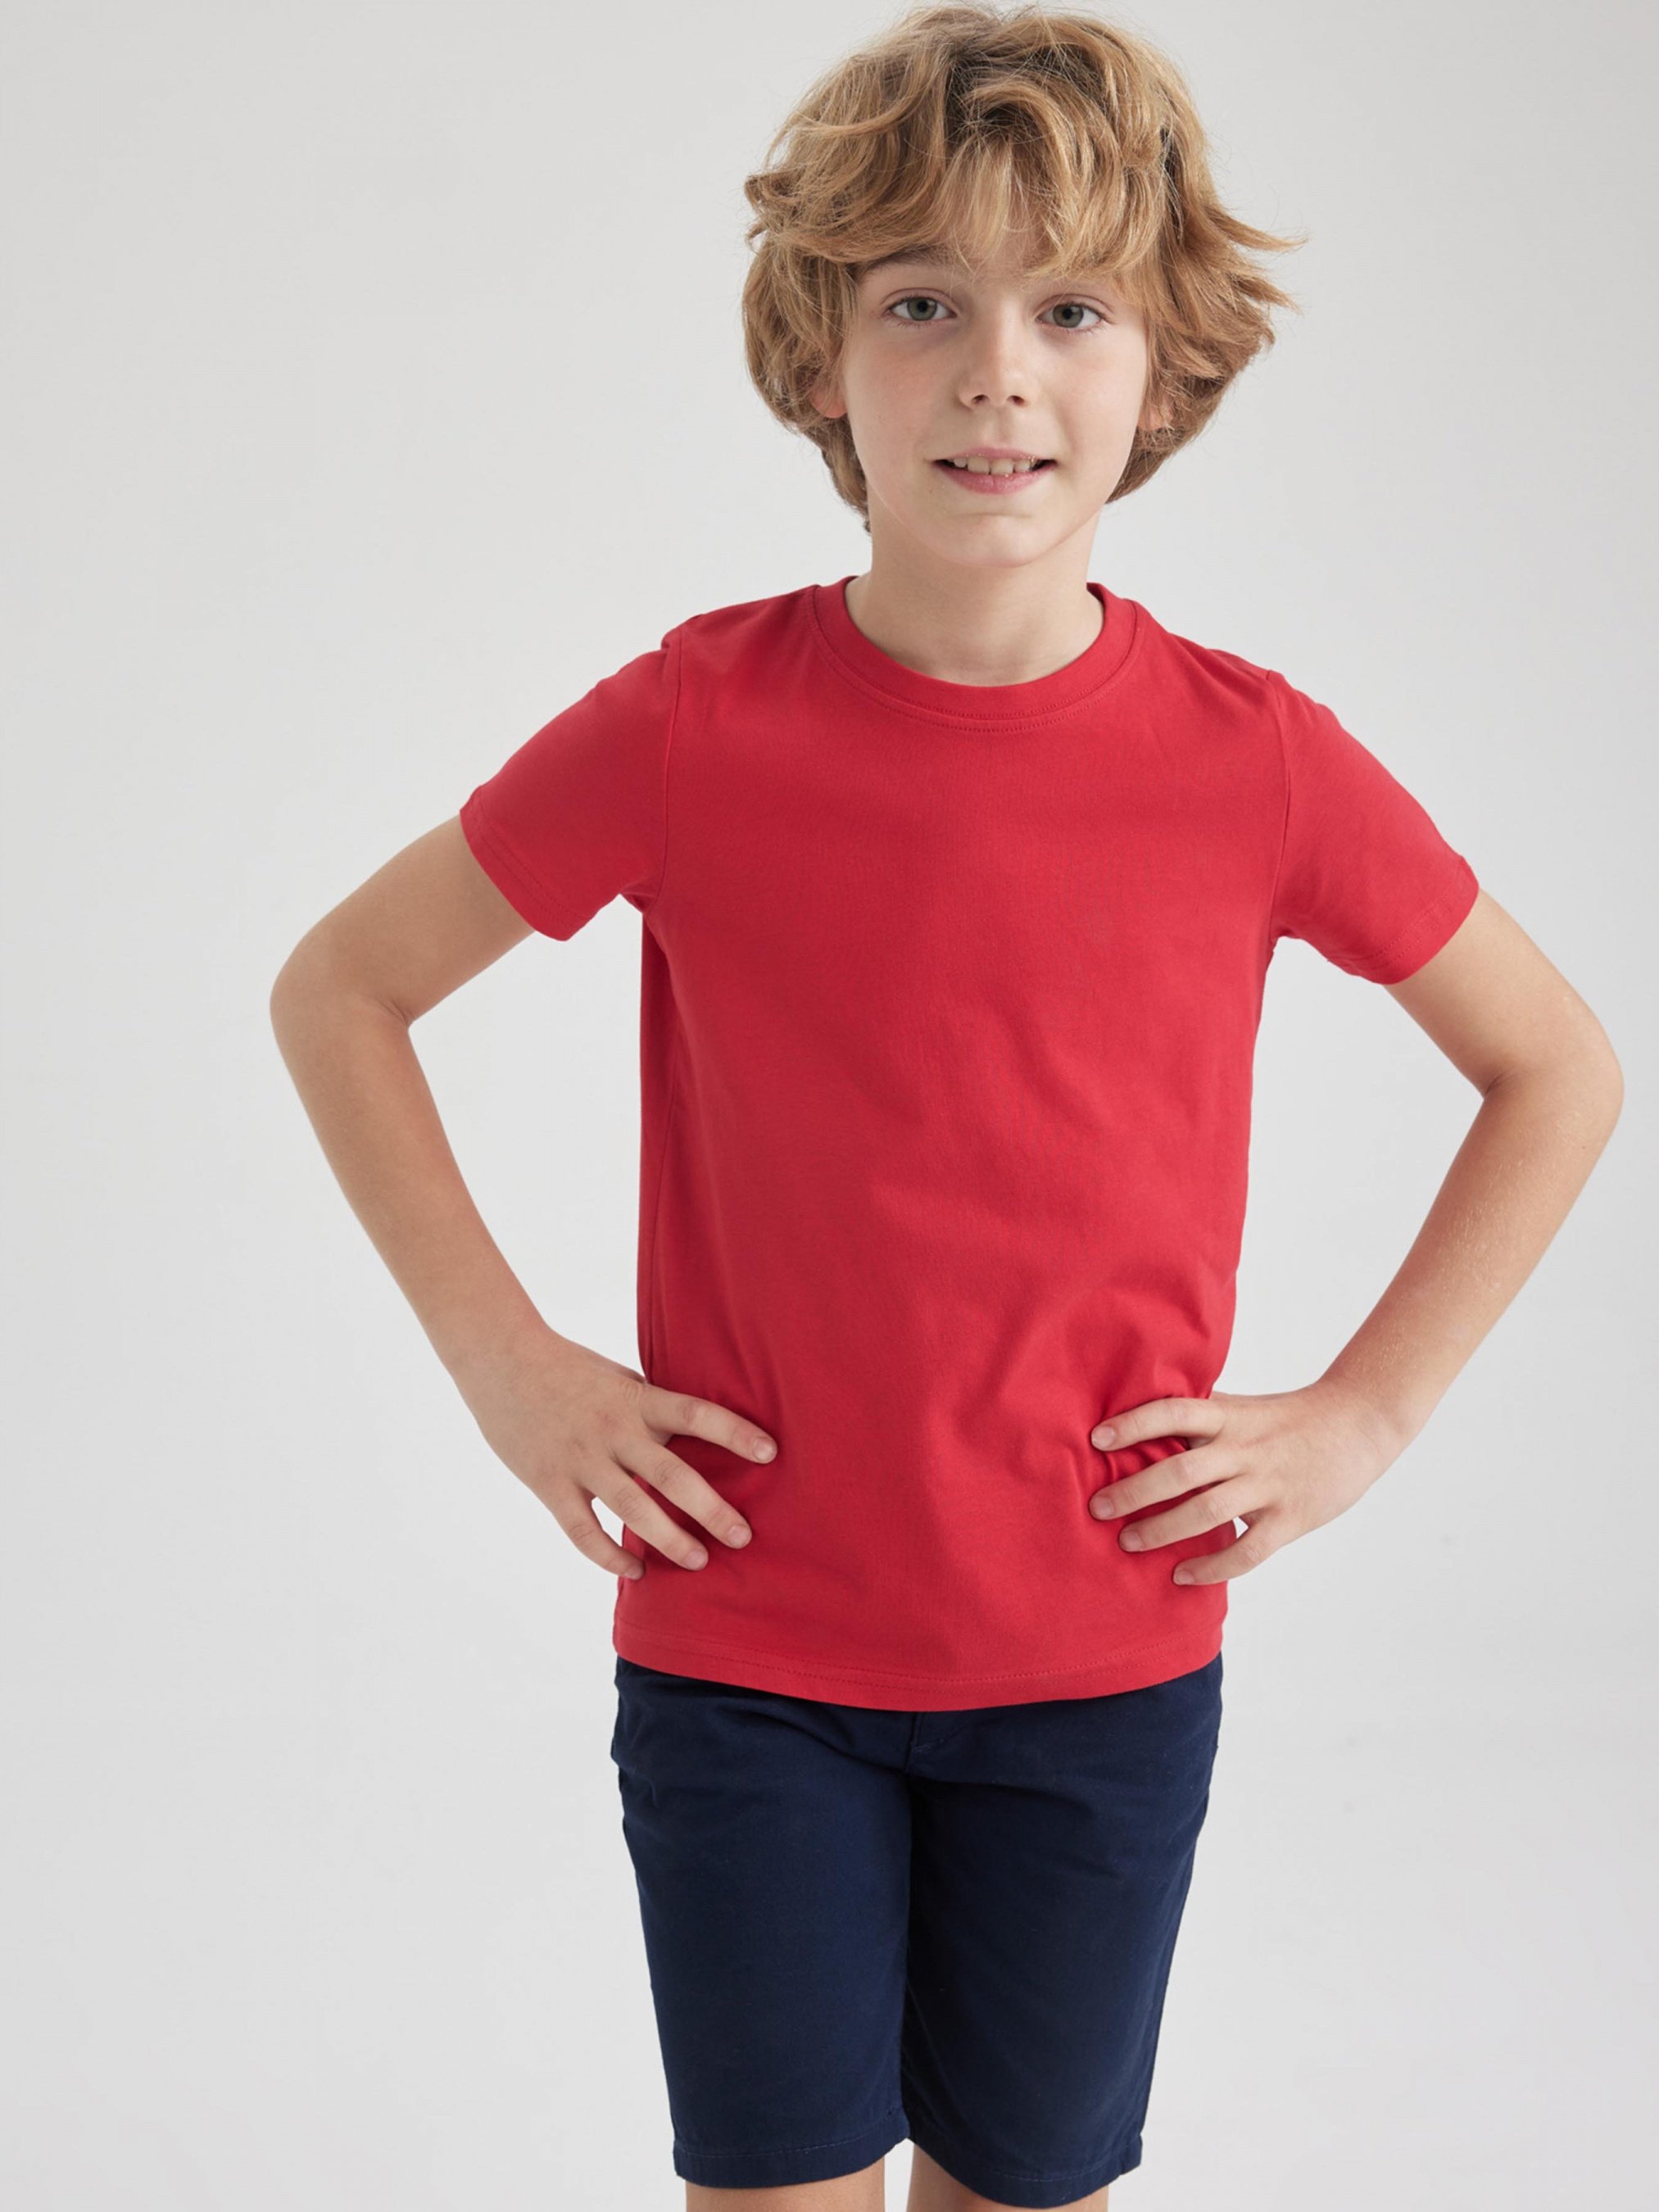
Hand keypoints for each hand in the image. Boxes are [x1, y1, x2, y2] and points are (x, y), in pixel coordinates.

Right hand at [452, 1327, 775, 1581]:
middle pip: (672, 1475)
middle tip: (743, 1536)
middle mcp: (614, 1431)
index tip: (770, 1454)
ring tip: (699, 1561)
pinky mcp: (549, 1483)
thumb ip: (653, 1410)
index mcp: (637, 1399)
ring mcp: (581, 1459)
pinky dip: (610, 1556)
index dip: (735, 1433)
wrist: (502, 1360)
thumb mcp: (620, 1380)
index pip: (696, 1414)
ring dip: (670, 1540)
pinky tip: (636, 1570)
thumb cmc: (570, 1370)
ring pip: (633, 1509)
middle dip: (712, 1510)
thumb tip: (700, 1437)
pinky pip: (584, 1531)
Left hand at [1086, 1380, 1404, 1585]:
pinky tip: (1181, 1575)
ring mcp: (1268, 1485)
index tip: (1096, 1439)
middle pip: (1179, 1471)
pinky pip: (1247, 1550)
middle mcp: (1244, 1449)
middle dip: (1133, 1492)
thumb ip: (1200, 1412)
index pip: (1173, 1412)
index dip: (1134, 1424)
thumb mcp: (1243, 1406)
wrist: (1359, 1424)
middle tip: (1097, 1508)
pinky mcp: (1291, 1517)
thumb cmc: (1289, 1417)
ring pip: (1206, 1512)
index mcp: (1229, 1416)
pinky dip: (1211, 1567)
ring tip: (1128, 1543)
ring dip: (1161, 1531)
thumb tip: (1139, 1409)